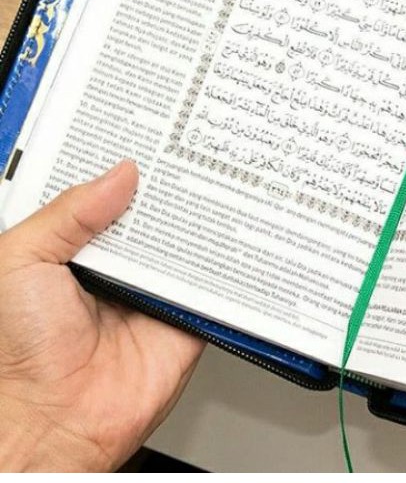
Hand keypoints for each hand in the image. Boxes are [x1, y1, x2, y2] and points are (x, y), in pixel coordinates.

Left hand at [0, 160, 204, 470]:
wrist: (51, 424)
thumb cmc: (16, 355)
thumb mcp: (20, 262)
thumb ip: (67, 213)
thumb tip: (119, 174)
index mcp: (75, 247)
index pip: (106, 194)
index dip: (124, 164)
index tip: (146, 134)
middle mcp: (118, 264)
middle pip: (153, 212)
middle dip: (169, 184)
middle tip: (187, 149)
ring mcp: (153, 288)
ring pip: (187, 240)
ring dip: (201, 218)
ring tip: (214, 179)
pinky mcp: (185, 315)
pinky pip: (212, 283)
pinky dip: (225, 263)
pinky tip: (230, 234)